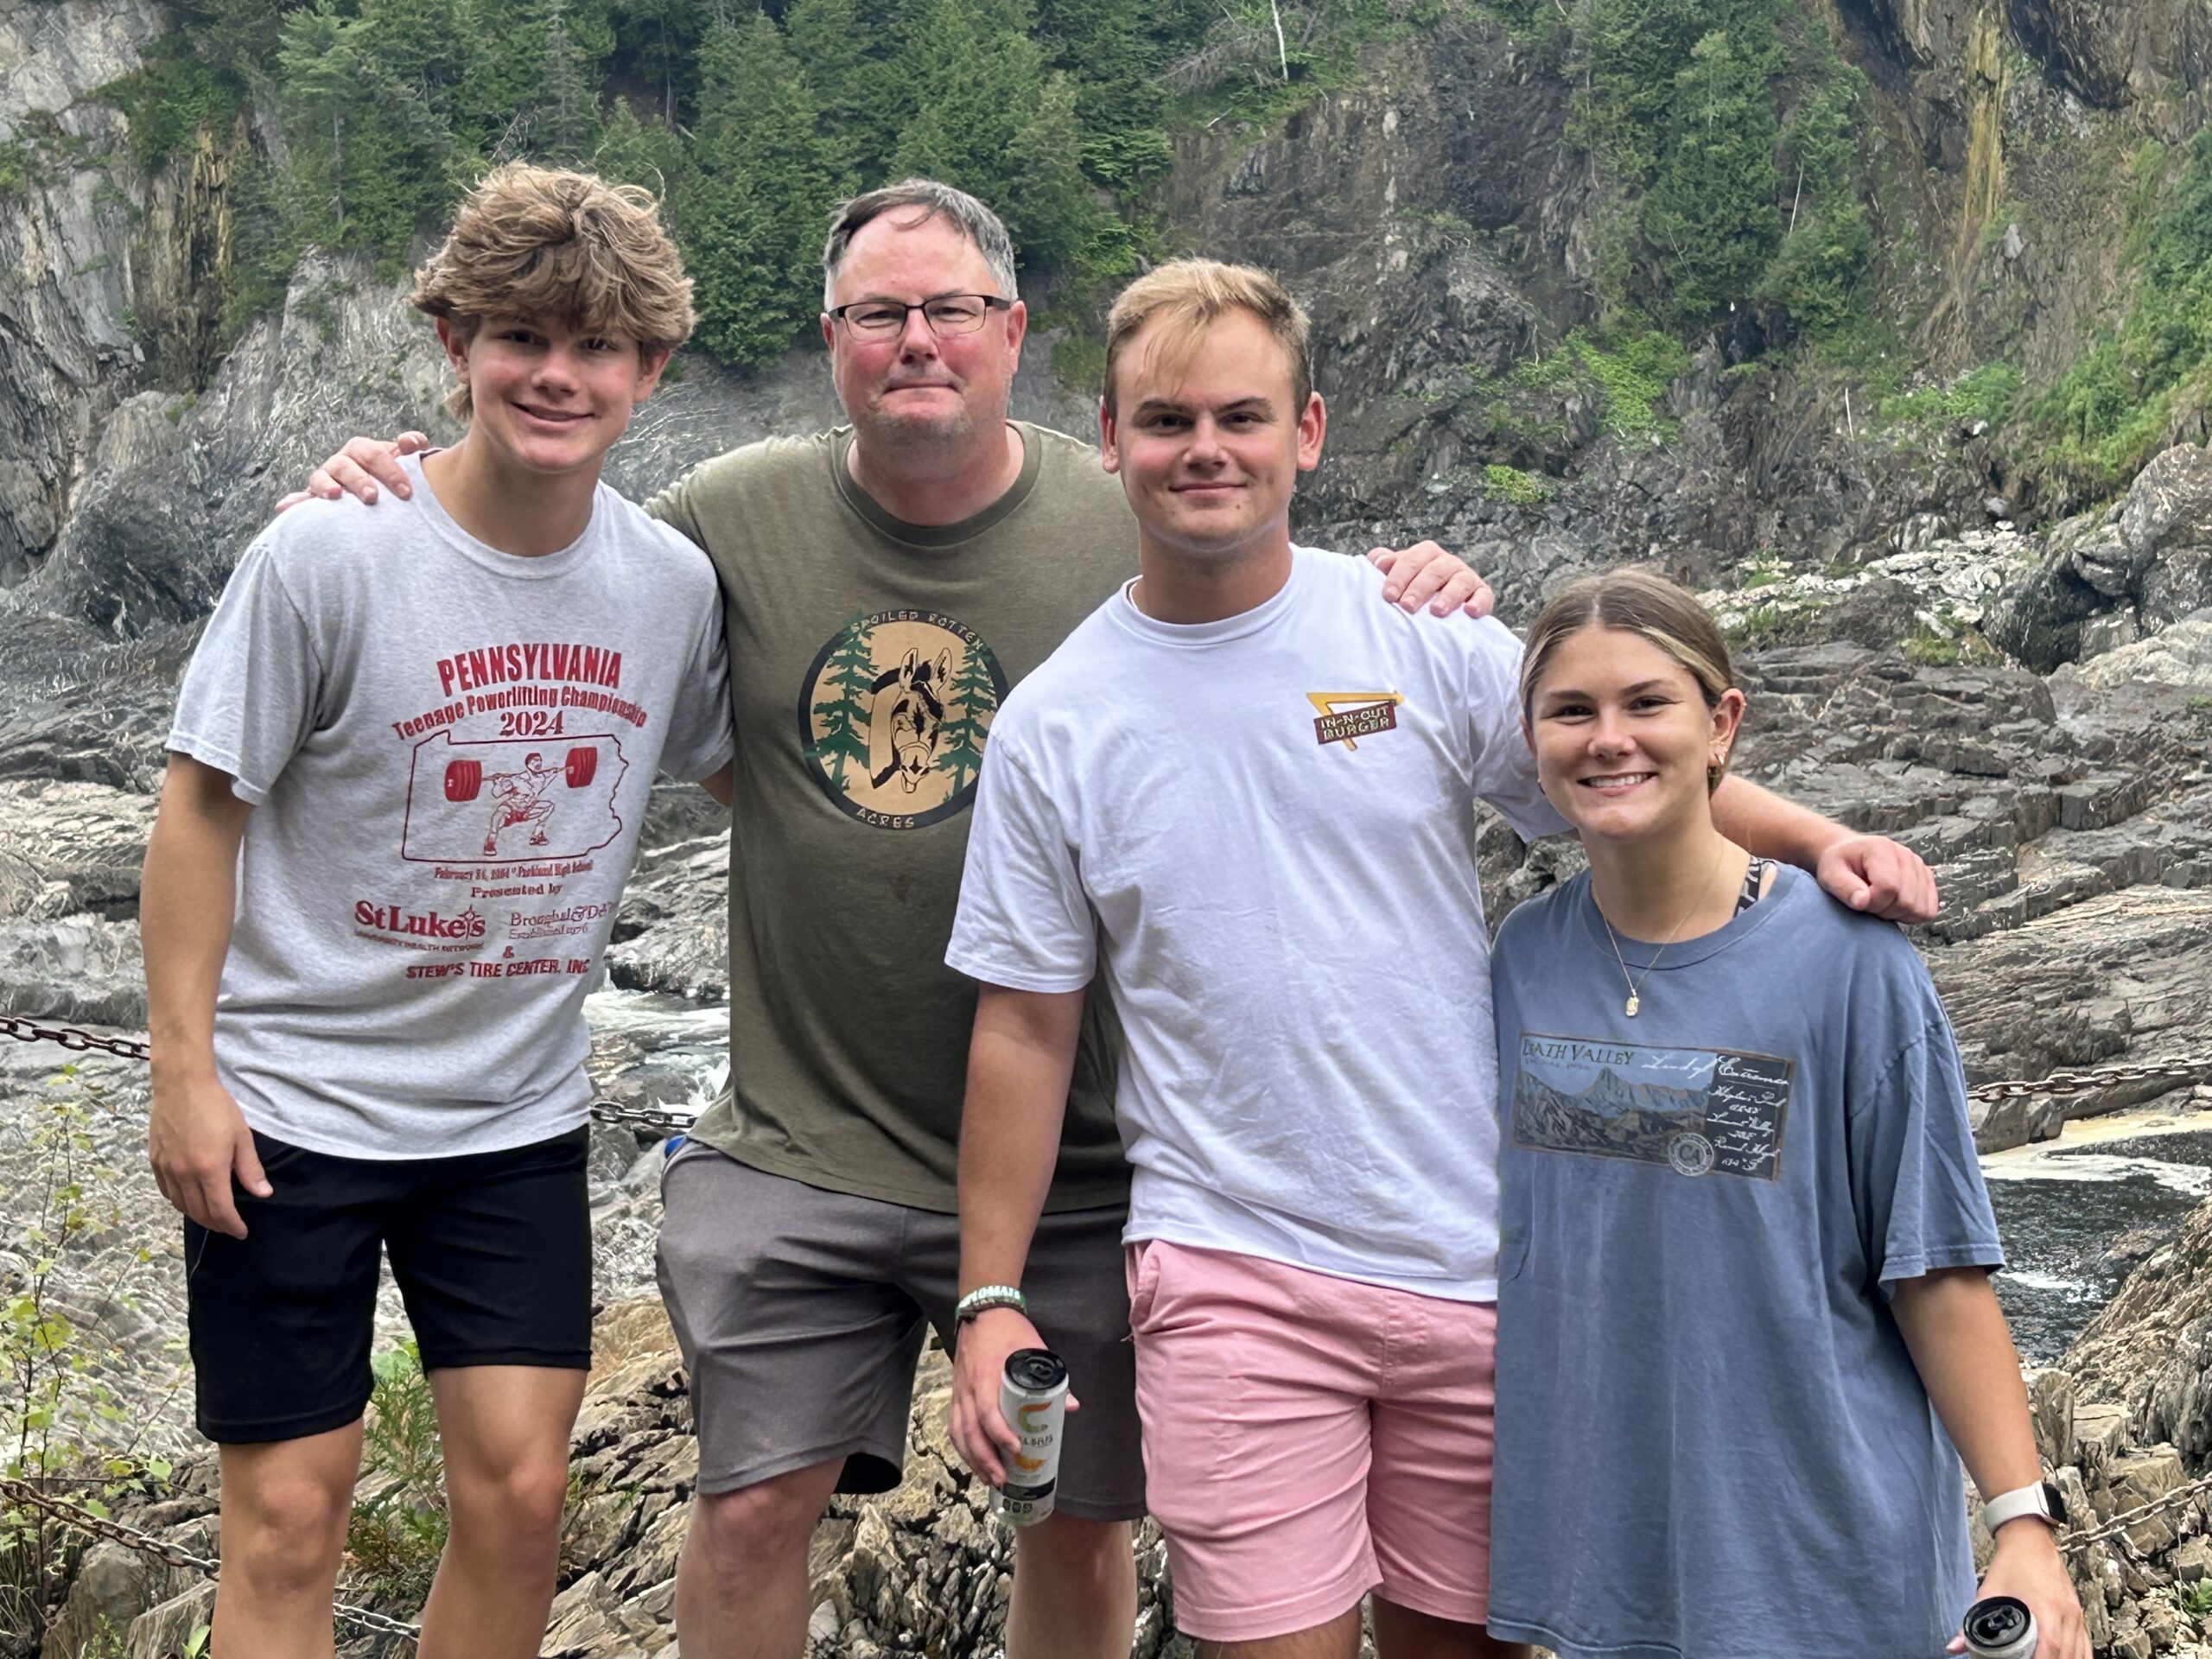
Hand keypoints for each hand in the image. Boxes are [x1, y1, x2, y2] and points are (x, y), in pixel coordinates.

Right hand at [148, 1068, 269, 1237]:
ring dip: (196, 1215)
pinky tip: (188, 1198)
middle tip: (229, 1226)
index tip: (241, 1231)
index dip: (232, 1225)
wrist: (182, 1085)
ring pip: (180, 1205)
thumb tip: (262, 1194)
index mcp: (209, 1169)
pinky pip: (165, 1191)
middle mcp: (184, 1174)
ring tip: (211, 1215)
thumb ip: (249, 1169)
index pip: (220, 1211)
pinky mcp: (155, 1161)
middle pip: (198, 1212)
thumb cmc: (216, 1107)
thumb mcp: (241, 1136)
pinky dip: (178, 1201)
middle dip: (216, 1224)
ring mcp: (166, 1168)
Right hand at [274, 431, 430, 512]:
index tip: (406, 492)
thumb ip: (412, 445)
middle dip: (359, 480)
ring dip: (326, 486)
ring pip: (322, 479)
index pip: (373, 454)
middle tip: (373, 498)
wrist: (380, 495)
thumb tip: (412, 442)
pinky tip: (283, 507)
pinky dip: (294, 502)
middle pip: (347, 466)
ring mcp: (327, 479)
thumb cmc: (393, 476)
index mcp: (363, 451)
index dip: (390, 470)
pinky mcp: (314, 497)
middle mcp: (342, 462)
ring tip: (334, 495)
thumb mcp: (404, 460)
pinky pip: (302, 499)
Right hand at [948, 1305, 1077, 1486]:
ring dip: (972, 1459)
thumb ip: (1052, 1378)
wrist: (983, 1310)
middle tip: (1002, 1479)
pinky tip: (974, 1461)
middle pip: (970, 1431)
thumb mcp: (1034, 1348)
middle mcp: (968, 1388)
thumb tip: (1071, 1406)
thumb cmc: (1009, 1330)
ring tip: (989, 1479)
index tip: (1016, 1450)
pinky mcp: (956, 1394)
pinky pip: (954, 1426)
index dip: (1000, 1434)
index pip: (988, 1412)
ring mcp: (959, 1392)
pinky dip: (962, 1447)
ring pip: (959, 1433)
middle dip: (985, 1459)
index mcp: (986, 1376)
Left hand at [1367, 541, 1495, 617]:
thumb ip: (1386, 564)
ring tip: (1436, 612)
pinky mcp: (1482, 593)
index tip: (1388, 596)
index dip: (1399, 576)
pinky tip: (1469, 612)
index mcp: (1426, 554)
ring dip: (1448, 596)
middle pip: (1434, 571)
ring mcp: (1466, 577)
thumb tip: (1378, 561)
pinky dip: (1479, 602)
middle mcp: (1448, 562)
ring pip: (1460, 582)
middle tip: (1407, 606)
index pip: (1412, 559)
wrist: (1442, 606)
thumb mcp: (1399, 574)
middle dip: (1419, 588)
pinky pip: (1483, 595)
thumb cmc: (1413, 587)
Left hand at [1814, 832, 1937, 922]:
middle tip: (1868, 903)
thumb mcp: (1830, 874)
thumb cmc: (1838, 865)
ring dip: (1898, 914)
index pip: (1889, 888)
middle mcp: (1906, 855)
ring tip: (1879, 903)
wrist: (1849, 855)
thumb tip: (1862, 902)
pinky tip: (1893, 906)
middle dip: (1884, 911)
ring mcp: (1919, 866)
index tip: (1859, 901)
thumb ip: (1844, 888)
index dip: (1873, 903)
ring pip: (1920, 909)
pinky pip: (1929, 910)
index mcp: (1881, 849)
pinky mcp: (1926, 878)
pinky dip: (1911, 915)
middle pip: (1907, 901)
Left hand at [1947, 1525, 2087, 1658]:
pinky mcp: (2079, 1617)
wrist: (2031, 1542)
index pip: (2049, 1648)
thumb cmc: (2012, 1565)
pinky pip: (2086, 1647)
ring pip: (2079, 1654)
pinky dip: (2077, 1658)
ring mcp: (2076, 1617)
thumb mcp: (1989, 1591)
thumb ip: (1973, 1622)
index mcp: (2046, 1609)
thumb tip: (1954, 1647)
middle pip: (2066, 1655)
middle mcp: (2067, 1616)